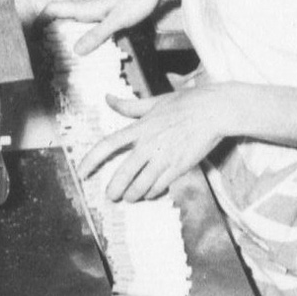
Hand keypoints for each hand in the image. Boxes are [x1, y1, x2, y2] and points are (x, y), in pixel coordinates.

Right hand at [46, 0, 180, 55]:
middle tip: (49, 54)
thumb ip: (97, 34)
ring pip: (79, 23)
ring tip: (69, 56)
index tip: (32, 36)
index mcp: (86, 6)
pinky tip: (96, 49)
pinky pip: (94, 25)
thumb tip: (75, 51)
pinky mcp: (112, 12)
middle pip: (64, 18)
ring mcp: (101, 9)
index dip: (39, 20)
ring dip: (72, 37)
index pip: (54, 8)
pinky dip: (89, 37)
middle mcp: (90, 6)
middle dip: (53, 33)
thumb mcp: (117, 20)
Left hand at [77, 85, 230, 201]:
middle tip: (110, 195)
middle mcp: (149, 144)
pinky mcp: (179, 167)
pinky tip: (149, 193)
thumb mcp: (154, 101)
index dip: (91, 160)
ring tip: (129, 197)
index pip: (108, 144)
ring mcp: (165, 157)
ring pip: (141, 185)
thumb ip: (129, 105)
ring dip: (132, 195)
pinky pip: (160, 186)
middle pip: (123, 173)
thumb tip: (107, 98)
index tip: (82, 172)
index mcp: (140, 127)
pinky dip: (152, 193)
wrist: (214, 111)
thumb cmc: (185, 103)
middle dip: (113, 189)